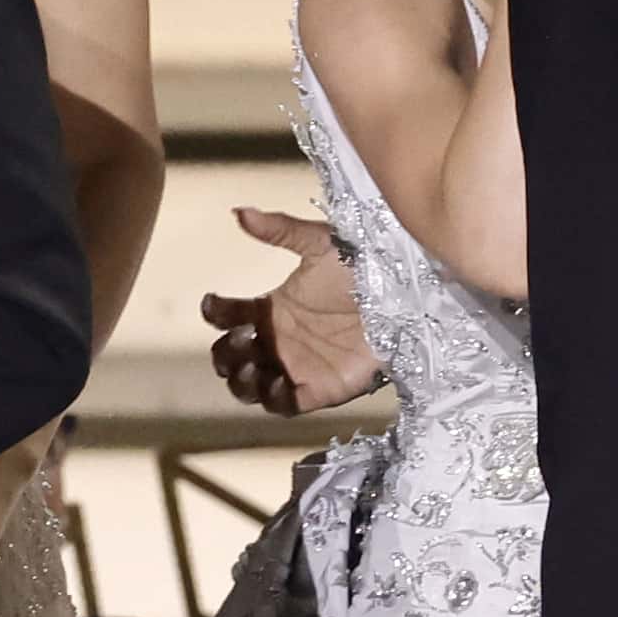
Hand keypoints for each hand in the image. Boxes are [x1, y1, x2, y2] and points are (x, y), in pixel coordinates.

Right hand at [202, 208, 379, 416]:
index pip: (229, 317)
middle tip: (242, 338)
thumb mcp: (318, 243)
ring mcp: (296, 367)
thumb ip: (278, 230)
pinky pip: (283, 405)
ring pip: (249, 388)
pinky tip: (276, 380)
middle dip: (224, 353)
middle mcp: (278, 341)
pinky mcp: (318, 390)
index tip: (214, 302)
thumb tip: (238, 212)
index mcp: (273, 308)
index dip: (216, 311)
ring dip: (240, 382)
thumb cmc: (363, 267)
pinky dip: (272, 399)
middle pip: (230, 358)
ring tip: (250, 368)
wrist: (403, 296)